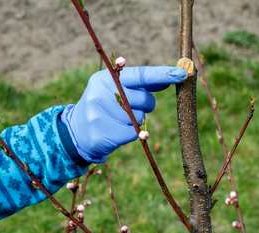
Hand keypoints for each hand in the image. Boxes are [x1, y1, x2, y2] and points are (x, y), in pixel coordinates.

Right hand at [61, 66, 186, 162]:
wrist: (77, 131)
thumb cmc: (105, 107)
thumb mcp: (116, 90)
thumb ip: (141, 84)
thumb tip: (170, 78)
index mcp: (105, 78)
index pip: (139, 75)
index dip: (162, 74)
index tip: (182, 73)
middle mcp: (100, 93)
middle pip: (144, 99)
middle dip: (146, 105)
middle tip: (132, 108)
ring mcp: (98, 114)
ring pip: (139, 118)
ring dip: (136, 121)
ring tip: (118, 120)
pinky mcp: (101, 133)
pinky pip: (132, 134)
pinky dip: (130, 134)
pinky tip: (116, 131)